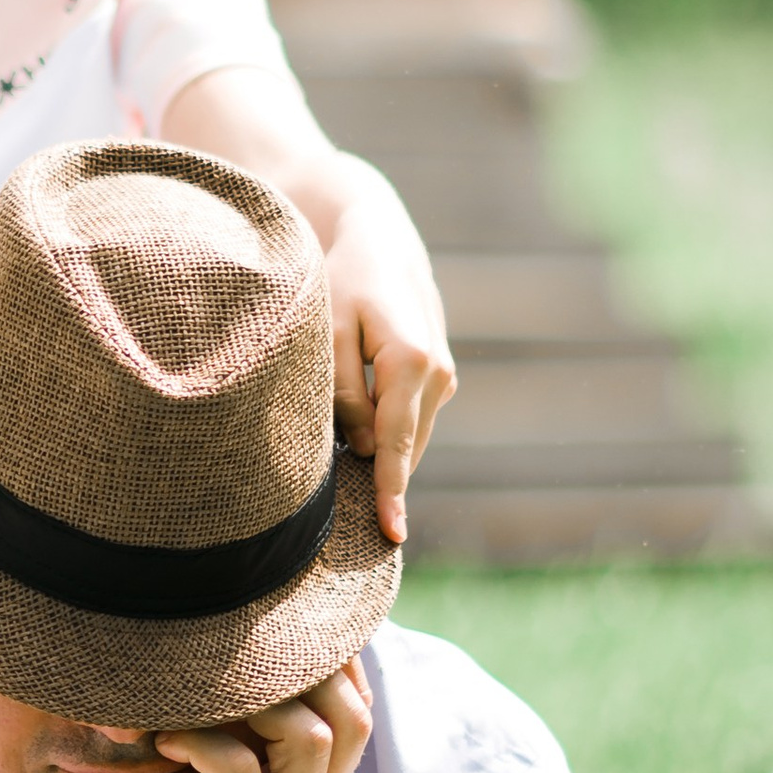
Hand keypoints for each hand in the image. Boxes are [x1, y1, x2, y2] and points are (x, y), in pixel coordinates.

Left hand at [111, 663, 373, 772]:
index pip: (359, 710)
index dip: (331, 663)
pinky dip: (201, 741)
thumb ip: (241, 745)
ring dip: (254, 701)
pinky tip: (168, 743)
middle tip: (237, 664)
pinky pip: (236, 771)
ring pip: (310, 737)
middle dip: (303, 672)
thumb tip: (219, 675)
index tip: (275, 640)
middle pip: (353, 715)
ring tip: (200, 702)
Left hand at [327, 189, 457, 543]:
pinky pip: (411, 421)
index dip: (390, 492)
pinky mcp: (439, 378)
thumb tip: (367, 449)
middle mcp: (439, 374)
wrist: (379, 238)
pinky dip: (390, 434)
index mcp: (413, 362)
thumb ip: (344, 393)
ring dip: (385, 456)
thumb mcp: (328, 333)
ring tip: (354, 475)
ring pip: (410, 436)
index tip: (391, 534)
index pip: (396, 443)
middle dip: (384, 481)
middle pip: (406, 446)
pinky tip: (364, 437)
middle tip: (360, 519)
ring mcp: (444, 377)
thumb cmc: (343, 280)